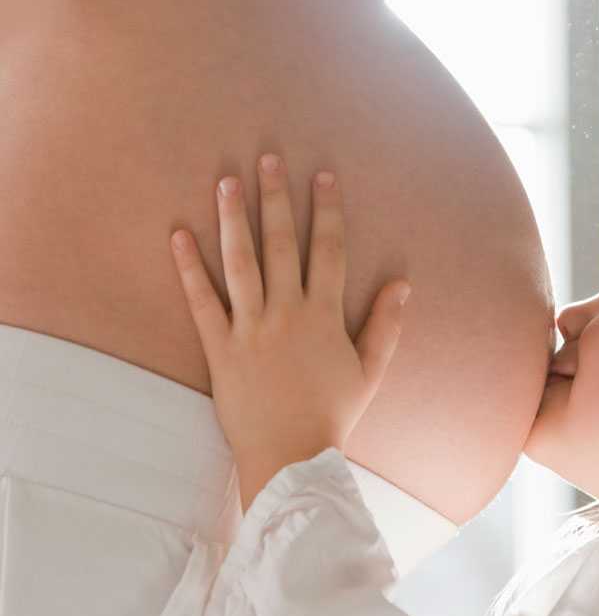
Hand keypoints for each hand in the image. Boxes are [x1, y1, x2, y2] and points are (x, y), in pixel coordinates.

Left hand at [169, 154, 410, 511]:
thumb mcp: (371, 371)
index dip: (327, 211)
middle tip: (267, 158)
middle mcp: (287, 313)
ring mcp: (251, 329)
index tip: (322, 177)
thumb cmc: (334, 414)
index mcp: (325, 316)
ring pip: (241, 263)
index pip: (328, 251)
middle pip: (282, 244)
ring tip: (225, 182)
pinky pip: (201, 303)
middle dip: (276, 198)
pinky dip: (188, 269)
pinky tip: (178, 236)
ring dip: (233, 220)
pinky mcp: (220, 349)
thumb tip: (403, 284)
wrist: (291, 457)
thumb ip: (386, 325)